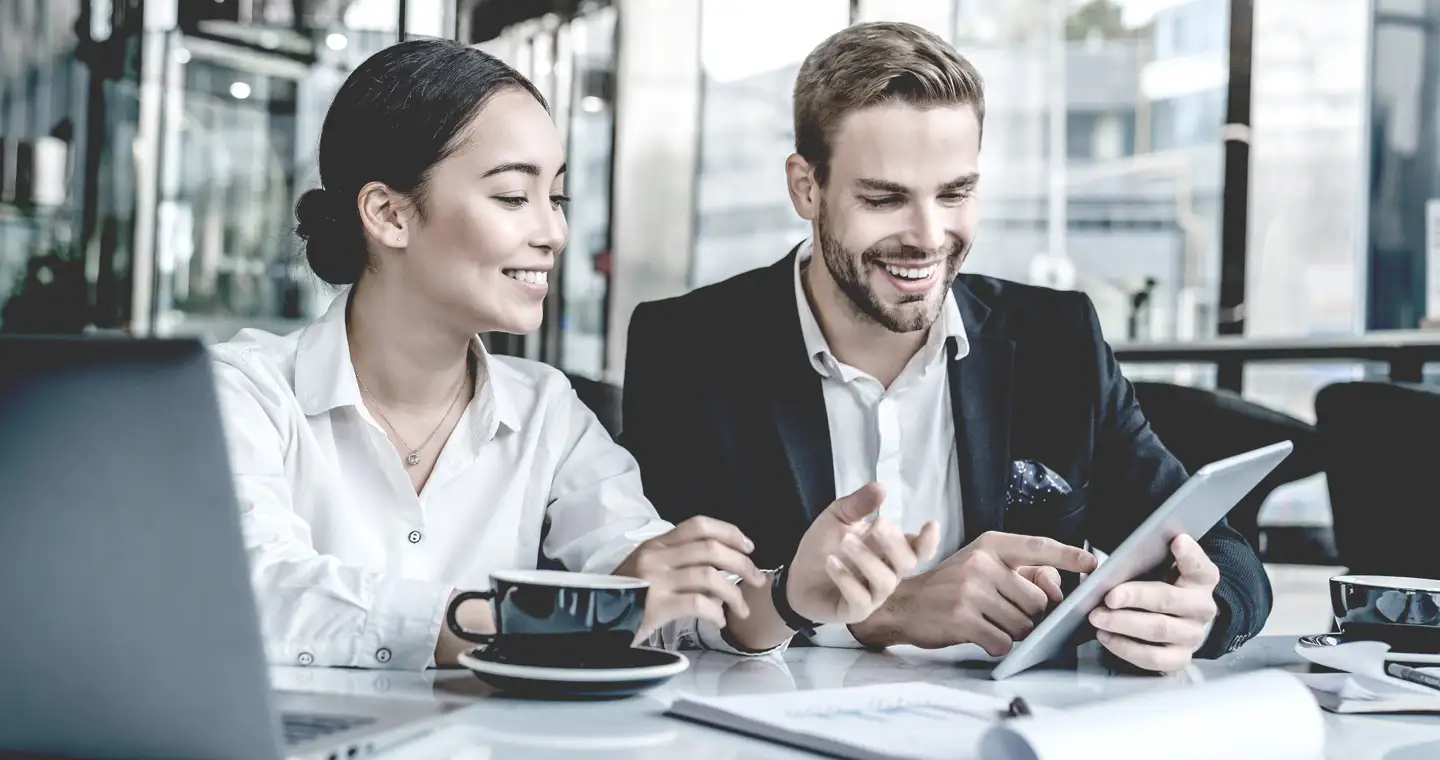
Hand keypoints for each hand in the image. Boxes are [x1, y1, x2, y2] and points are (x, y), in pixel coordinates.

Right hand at [613, 516, 764, 642]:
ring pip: (710, 577)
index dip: (729, 532)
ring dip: (735, 593)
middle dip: (742, 564)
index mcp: (655, 545)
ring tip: (740, 608)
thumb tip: (714, 568)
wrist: (589, 621)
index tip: (748, 546)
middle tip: (756, 579)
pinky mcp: (655, 607)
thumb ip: (674, 562)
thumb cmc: (620, 597)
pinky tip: (720, 620)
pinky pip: (698, 604)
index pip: (698, 525)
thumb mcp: (643, 569)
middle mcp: (656, 558)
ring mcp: (655, 581)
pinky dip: (716, 612)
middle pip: (711, 549)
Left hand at [784, 483, 941, 624]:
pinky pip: (861, 599)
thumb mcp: (837, 518)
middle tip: (878, 524)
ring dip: (867, 559)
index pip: (918, 549)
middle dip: (895, 543)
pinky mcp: (855, 612)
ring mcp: (873, 595)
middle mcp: (887, 573)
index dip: (929, 540)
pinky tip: (831, 563)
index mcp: (888, 550)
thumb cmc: (823, 546)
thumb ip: (858, 504)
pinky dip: (847, 579)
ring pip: (885, 581)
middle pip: (907, 563)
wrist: (795, 577)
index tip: (931, 524)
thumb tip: (881, 486)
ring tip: (845, 542)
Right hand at [851, 531, 1096, 653]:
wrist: (901, 603)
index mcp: (989, 546)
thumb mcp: (980, 566)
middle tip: (1005, 614)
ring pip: (1024, 624)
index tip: (1093, 562)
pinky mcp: (964, 619)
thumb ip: (1019, 572)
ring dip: (1013, 632)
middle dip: (1030, 615)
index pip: (1038, 547)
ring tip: (988, 623)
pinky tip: (978, 636)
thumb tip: (1056, 589)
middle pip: (1037, 600)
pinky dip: (997, 645)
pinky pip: (1003, 642)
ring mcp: (972, 592)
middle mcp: (982, 564)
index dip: (1068, 555)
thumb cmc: (947, 587)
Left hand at [1089, 534, 1219, 672]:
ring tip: (1098, 617)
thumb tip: (1105, 567)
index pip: (1199, 564)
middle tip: (1108, 596)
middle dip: (1135, 597)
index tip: (1177, 541)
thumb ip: (1143, 560)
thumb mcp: (1157, 567)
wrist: (1174, 617)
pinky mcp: (1180, 658)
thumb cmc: (1159, 584)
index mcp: (1202, 578)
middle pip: (1169, 600)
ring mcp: (1193, 635)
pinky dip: (1126, 648)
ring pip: (1159, 630)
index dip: (1189, 554)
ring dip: (1124, 624)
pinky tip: (1106, 636)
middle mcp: (1202, 607)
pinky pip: (1153, 658)